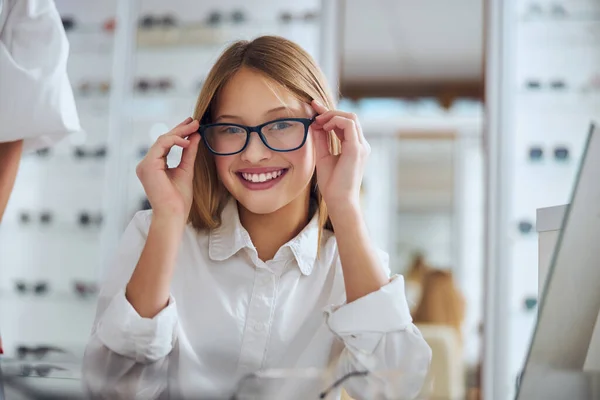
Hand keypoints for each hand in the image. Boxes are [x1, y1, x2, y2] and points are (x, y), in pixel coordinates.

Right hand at [136, 117, 200, 220]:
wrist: (173, 214)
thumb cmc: (179, 199)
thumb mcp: (186, 170)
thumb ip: (189, 153)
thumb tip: (196, 136)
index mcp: (154, 166)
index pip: (166, 144)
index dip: (179, 133)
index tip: (192, 125)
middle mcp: (146, 164)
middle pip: (163, 140)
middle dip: (180, 129)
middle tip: (194, 121)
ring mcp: (145, 165)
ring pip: (162, 140)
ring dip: (179, 132)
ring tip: (194, 127)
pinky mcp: (148, 165)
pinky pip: (161, 145)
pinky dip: (175, 140)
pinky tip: (187, 140)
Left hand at [310, 100, 369, 216]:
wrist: (339, 200)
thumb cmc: (332, 184)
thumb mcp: (323, 156)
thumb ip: (321, 140)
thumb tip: (315, 124)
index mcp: (355, 147)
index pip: (345, 124)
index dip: (330, 113)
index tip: (314, 107)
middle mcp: (361, 145)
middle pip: (349, 117)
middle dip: (330, 111)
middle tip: (313, 112)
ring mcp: (361, 146)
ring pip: (351, 117)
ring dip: (332, 115)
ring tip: (317, 122)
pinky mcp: (357, 148)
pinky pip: (349, 124)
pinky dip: (335, 121)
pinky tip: (323, 126)